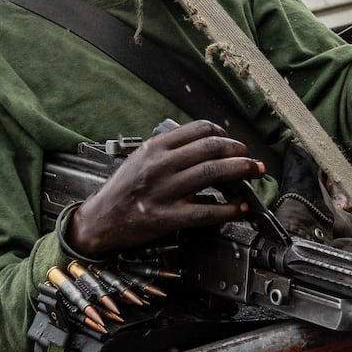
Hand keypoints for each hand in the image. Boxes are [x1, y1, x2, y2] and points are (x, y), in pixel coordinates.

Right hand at [67, 120, 266, 256]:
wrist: (98, 221)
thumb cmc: (121, 191)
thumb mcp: (140, 160)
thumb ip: (169, 151)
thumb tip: (206, 147)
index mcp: (154, 148)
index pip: (198, 130)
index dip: (224, 134)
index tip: (234, 142)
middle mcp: (160, 165)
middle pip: (211, 149)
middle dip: (239, 151)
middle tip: (251, 159)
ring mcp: (163, 191)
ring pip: (212, 174)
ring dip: (240, 171)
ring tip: (253, 173)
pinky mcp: (166, 217)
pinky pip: (205, 211)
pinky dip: (228, 209)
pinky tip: (239, 207)